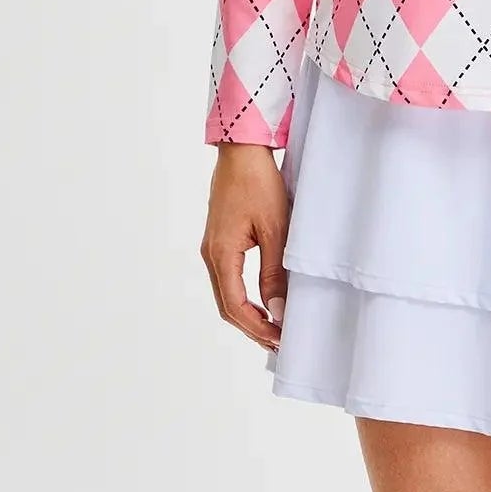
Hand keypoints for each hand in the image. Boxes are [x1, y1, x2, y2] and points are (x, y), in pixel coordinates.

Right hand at [200, 143, 289, 350]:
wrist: (242, 149)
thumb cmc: (259, 183)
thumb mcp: (275, 229)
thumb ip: (274, 272)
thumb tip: (276, 310)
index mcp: (220, 254)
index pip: (235, 307)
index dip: (257, 328)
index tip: (280, 339)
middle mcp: (211, 254)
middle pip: (226, 305)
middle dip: (252, 327)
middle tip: (278, 341)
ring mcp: (213, 247)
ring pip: (226, 292)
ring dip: (248, 313)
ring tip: (274, 326)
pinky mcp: (220, 238)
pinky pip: (228, 277)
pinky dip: (244, 295)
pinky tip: (263, 298)